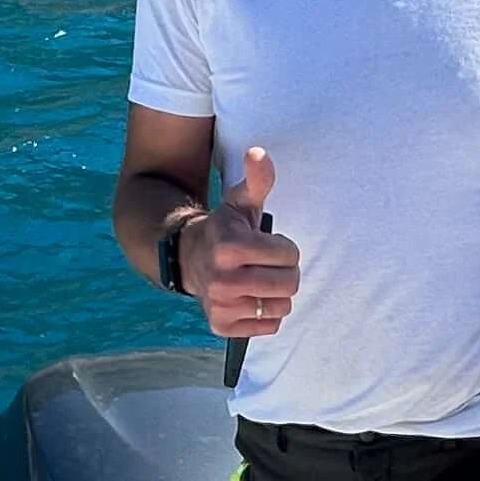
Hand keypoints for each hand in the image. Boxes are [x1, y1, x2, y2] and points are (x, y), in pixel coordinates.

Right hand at [186, 145, 298, 340]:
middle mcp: (222, 280)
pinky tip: (252, 298)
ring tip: (261, 280)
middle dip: (286, 272)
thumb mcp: (240, 201)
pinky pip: (269, 326)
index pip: (289, 255)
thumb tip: (259, 153)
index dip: (285, 248)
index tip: (269, 244)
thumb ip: (256, 179)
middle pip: (289, 284)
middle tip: (270, 264)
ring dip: (277, 294)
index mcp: (230, 247)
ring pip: (281, 307)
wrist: (189, 258)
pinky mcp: (222, 326)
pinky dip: (267, 314)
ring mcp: (220, 306)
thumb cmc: (225, 228)